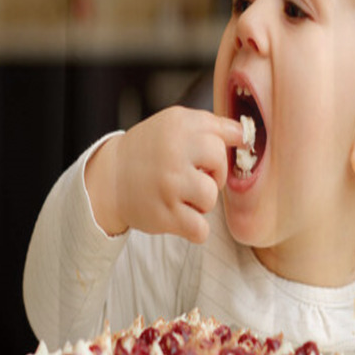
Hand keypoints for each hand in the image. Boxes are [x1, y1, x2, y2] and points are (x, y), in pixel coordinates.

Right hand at [85, 106, 243, 242]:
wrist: (110, 179)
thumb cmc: (152, 151)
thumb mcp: (175, 125)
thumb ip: (212, 125)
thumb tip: (245, 135)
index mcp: (179, 125)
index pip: (226, 135)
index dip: (220, 150)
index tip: (209, 158)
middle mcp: (173, 152)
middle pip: (221, 164)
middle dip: (213, 174)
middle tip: (192, 176)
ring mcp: (169, 184)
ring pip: (211, 198)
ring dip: (202, 202)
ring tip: (182, 196)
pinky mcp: (165, 214)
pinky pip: (201, 229)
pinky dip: (195, 228)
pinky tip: (180, 216)